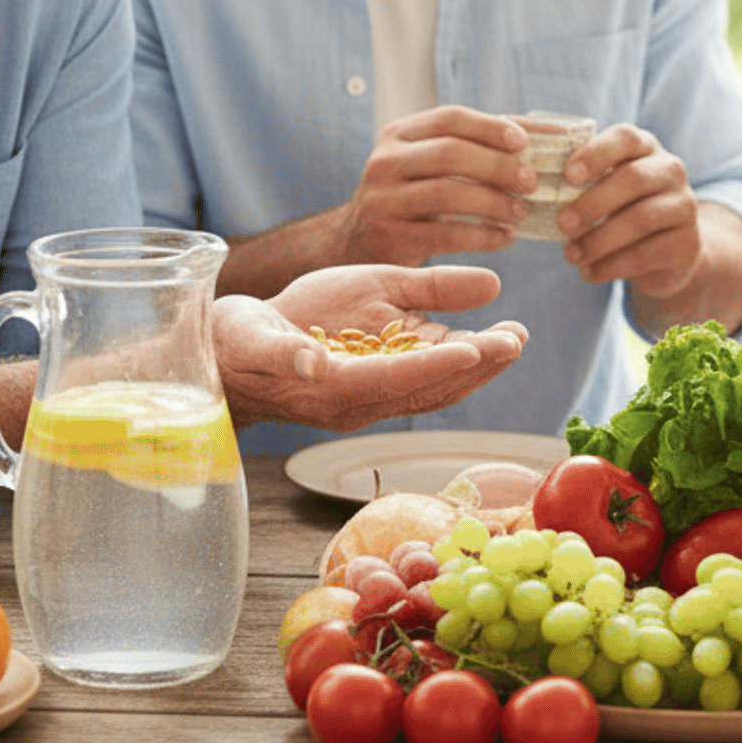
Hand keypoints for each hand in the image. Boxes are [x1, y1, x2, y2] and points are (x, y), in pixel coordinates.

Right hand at [213, 264, 524, 430]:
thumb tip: (313, 363)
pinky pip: (422, 382)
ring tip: (513, 338)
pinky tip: (481, 344)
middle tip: (517, 337)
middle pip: (426, 389)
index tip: (477, 347)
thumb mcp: (253, 336)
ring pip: (432, 389)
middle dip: (475, 365)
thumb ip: (285, 352)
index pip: (394, 380)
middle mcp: (355, 406)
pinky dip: (456, 364)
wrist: (224, 363)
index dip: (437, 365)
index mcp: (328, 392)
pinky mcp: (371, 389)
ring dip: (475, 366)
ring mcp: (366, 401)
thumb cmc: (234, 344)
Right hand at [336, 107, 537, 265]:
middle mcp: (385, 161)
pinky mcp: (390, 237)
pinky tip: (506, 238)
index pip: (449, 118)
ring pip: (446, 193)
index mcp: (398, 134)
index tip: (524, 142)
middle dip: (497, 166)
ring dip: (493, 202)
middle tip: (532, 182)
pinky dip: (482, 236)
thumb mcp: (430, 163)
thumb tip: (549, 133)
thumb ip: (478, 145)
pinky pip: (444, 234)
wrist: (357, 241)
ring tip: (521, 212)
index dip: (490, 127)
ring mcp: (383, 199)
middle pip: (449, 153)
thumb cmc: (413, 196)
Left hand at [554, 124, 702, 298]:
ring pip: (640, 220)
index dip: (596, 153)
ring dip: (599, 240)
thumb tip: (535, 188)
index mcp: (646, 148)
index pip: (626, 138)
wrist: (670, 250)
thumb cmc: (623, 209)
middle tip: (562, 224)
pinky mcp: (686, 244)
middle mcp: (670, 171)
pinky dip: (612, 266)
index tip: (568, 175)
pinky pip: (647, 254)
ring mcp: (684, 207)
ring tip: (571, 255)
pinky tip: (589, 272)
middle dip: (592, 203)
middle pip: (633, 179)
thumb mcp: (607, 187)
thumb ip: (582, 181)